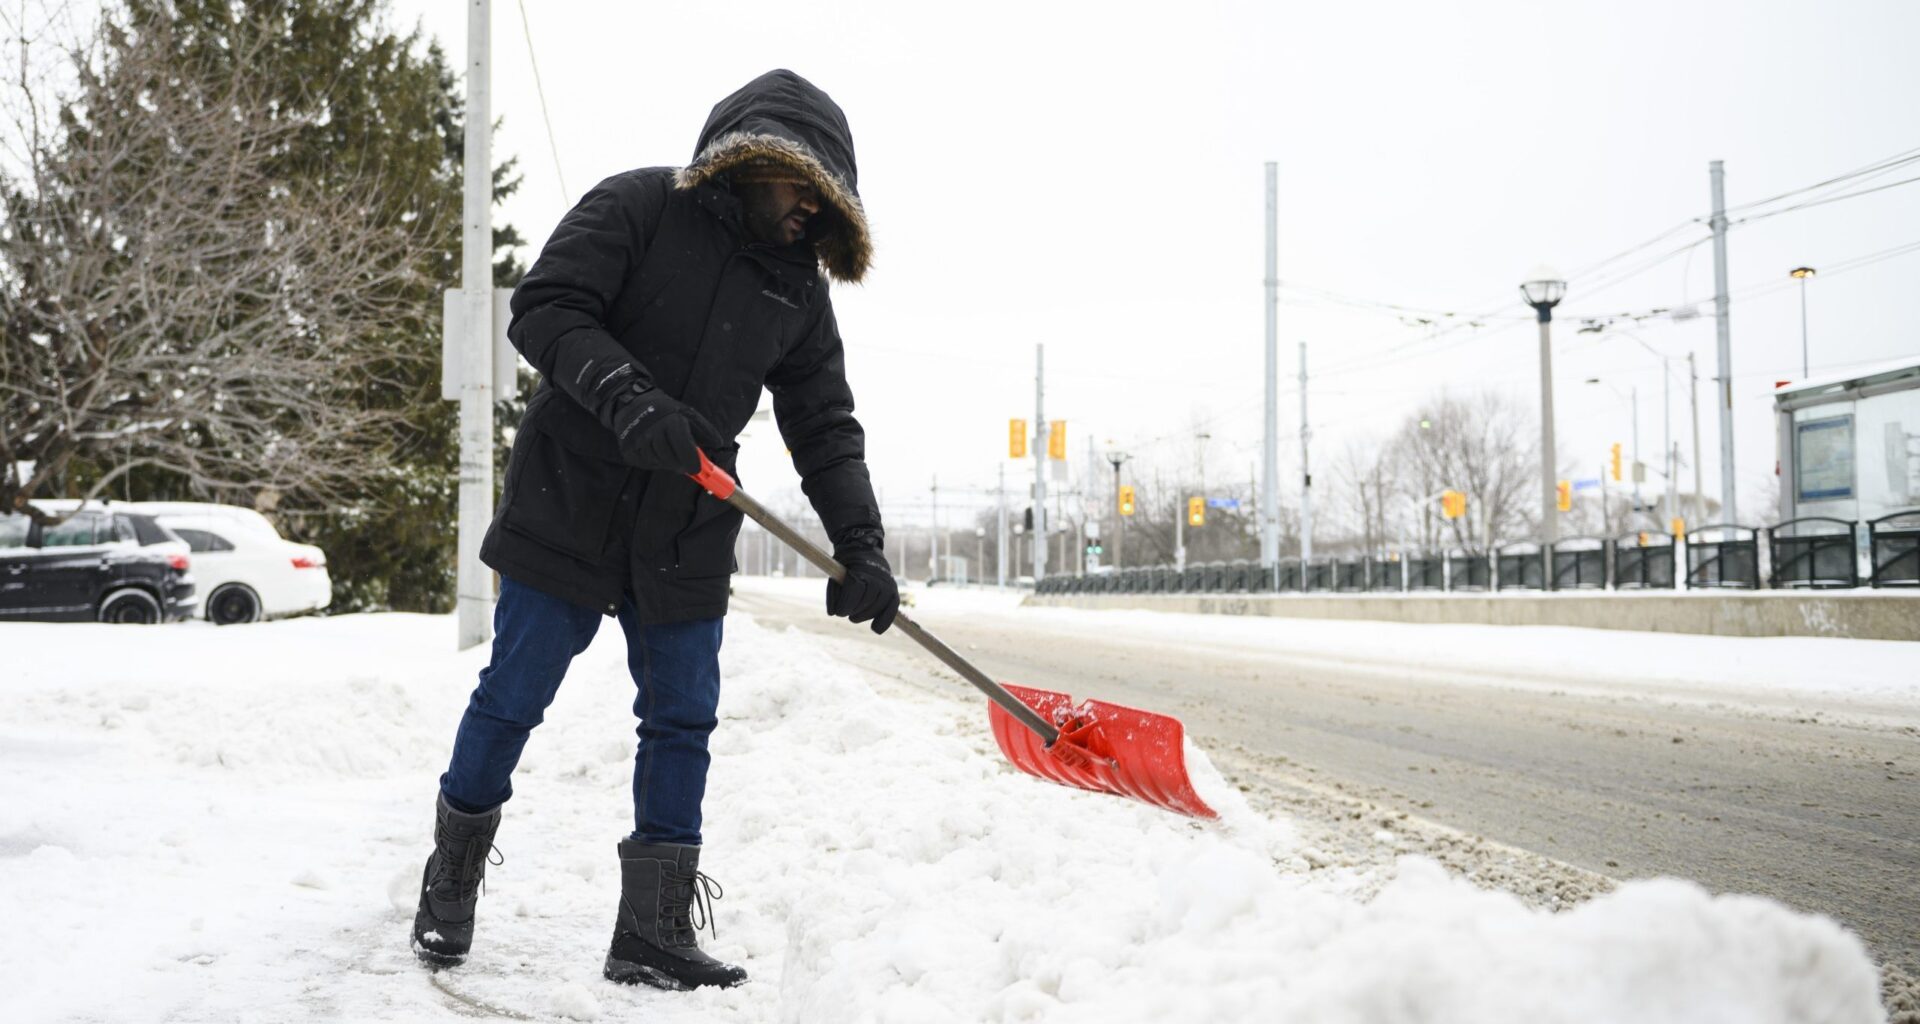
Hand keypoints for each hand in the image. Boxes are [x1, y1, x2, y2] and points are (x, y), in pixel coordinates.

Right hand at [603, 383, 720, 473]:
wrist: (633, 403)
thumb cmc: (666, 411)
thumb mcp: (687, 414)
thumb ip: (705, 429)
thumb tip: (719, 443)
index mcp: (671, 421)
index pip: (683, 446)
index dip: (691, 461)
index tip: (696, 469)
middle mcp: (653, 430)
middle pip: (670, 459)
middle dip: (679, 464)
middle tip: (684, 465)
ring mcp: (638, 440)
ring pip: (657, 462)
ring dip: (666, 462)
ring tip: (668, 452)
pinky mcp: (628, 448)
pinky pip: (644, 463)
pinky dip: (652, 461)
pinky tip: (655, 451)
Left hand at [826, 549, 898, 634]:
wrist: (865, 552)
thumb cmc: (846, 567)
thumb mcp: (835, 576)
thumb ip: (833, 594)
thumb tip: (833, 613)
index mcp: (860, 569)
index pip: (855, 589)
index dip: (846, 604)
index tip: (838, 612)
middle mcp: (877, 576)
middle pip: (868, 599)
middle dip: (855, 610)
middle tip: (847, 614)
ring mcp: (887, 584)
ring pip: (879, 606)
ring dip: (865, 616)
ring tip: (855, 617)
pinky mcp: (893, 593)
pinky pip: (892, 609)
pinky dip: (884, 621)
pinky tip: (875, 629)